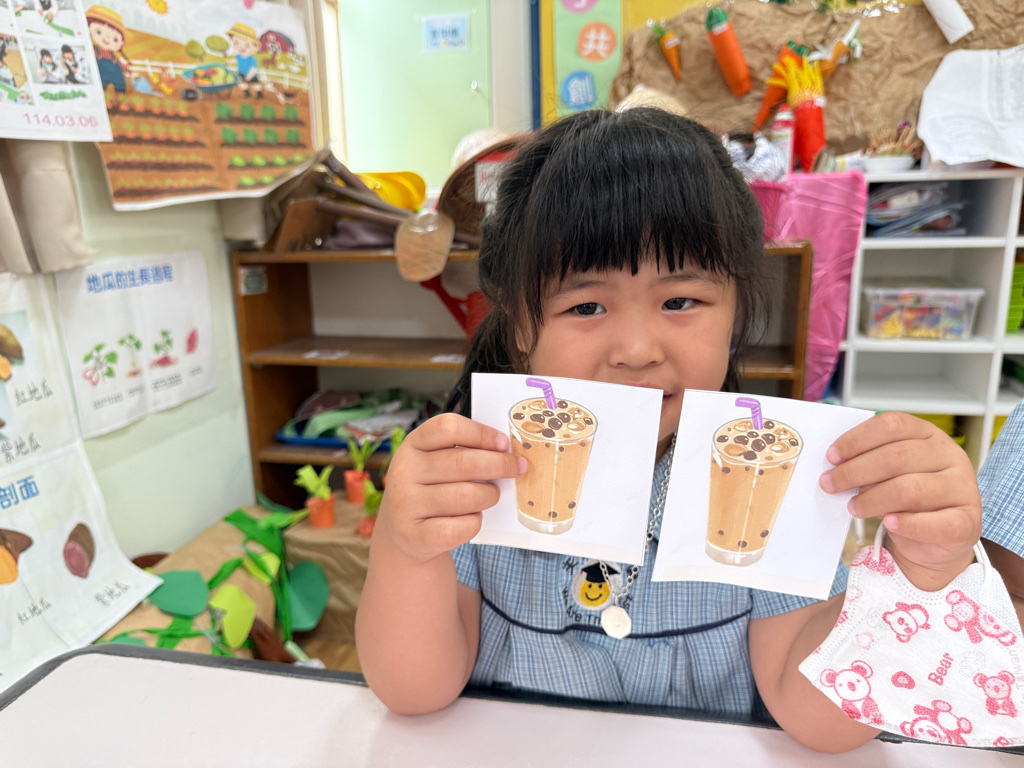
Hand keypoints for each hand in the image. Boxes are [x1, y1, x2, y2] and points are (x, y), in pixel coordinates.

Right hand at [376, 413, 524, 563]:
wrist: (404, 533)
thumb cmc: (432, 489)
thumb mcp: (436, 463)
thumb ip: (464, 452)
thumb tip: (508, 453)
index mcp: (412, 445)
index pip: (448, 428)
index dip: (481, 433)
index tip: (503, 443)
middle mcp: (404, 471)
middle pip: (463, 462)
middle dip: (500, 464)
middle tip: (518, 468)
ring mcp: (407, 505)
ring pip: (467, 496)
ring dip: (489, 495)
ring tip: (491, 495)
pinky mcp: (416, 535)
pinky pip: (462, 526)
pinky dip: (475, 521)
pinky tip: (473, 517)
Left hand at [820, 411, 980, 589]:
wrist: (937, 538)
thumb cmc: (907, 499)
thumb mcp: (889, 472)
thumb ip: (869, 464)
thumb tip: (834, 468)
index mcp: (928, 435)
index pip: (891, 425)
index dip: (857, 439)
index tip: (831, 456)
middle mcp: (950, 455)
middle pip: (896, 456)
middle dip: (855, 471)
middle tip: (830, 484)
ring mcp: (963, 487)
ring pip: (911, 489)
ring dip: (873, 499)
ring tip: (854, 507)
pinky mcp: (967, 521)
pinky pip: (936, 523)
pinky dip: (908, 524)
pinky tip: (889, 523)